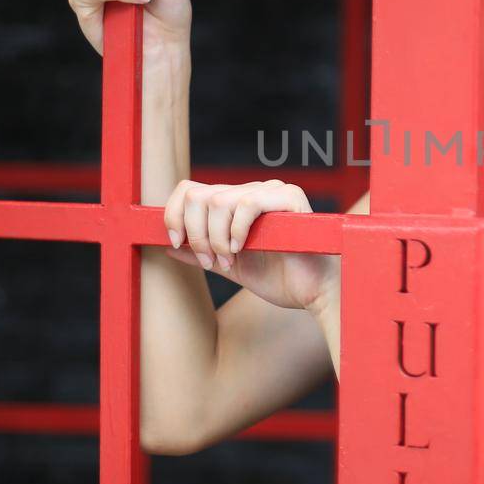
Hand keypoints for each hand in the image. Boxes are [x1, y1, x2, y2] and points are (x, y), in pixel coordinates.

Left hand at [163, 178, 339, 313]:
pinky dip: (237, 230)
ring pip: (218, 200)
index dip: (173, 215)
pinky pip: (247, 202)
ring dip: (215, 237)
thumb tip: (168, 249)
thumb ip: (201, 255)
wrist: (315, 292)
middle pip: (197, 194)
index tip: (176, 243)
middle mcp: (253, 191)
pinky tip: (242, 249)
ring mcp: (272, 191)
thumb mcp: (231, 267)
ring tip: (230, 260)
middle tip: (209, 261)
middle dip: (195, 234)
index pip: (190, 190)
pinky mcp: (289, 198)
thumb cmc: (282, 280)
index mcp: (237, 203)